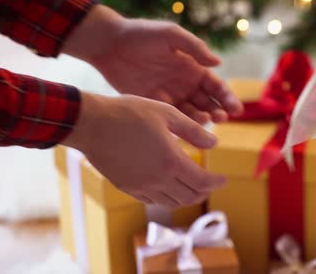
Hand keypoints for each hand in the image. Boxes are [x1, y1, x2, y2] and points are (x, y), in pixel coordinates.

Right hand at [62, 92, 225, 205]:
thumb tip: (214, 143)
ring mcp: (141, 186)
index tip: (223, 179)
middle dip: (204, 192)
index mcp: (172, 161)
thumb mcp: (168, 114)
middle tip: (210, 184)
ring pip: (172, 202)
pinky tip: (168, 186)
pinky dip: (167, 197)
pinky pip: (153, 200)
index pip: (202, 182)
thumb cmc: (130, 113)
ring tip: (192, 186)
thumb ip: (194, 131)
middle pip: (189, 196)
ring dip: (186, 196)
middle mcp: (158, 179)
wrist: (92, 124)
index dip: (216, 183)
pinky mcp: (127, 187)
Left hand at [63, 5, 242, 123]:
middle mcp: (185, 84)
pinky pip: (172, 118)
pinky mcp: (154, 105)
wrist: (109, 44)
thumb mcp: (171, 35)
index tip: (235, 109)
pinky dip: (181, 124)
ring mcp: (170, 96)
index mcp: (193, 68)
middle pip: (208, 103)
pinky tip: (186, 127)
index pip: (216, 86)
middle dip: (218, 112)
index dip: (227, 98)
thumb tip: (218, 63)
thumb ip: (194, 48)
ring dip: (202, 119)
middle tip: (221, 118)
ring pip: (192, 113)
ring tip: (205, 121)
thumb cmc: (142, 34)